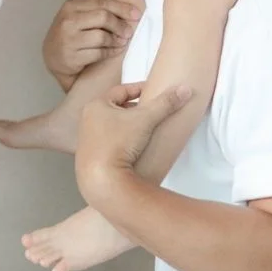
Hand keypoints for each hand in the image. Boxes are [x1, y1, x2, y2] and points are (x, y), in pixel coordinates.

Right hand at [43, 0, 140, 88]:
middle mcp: (68, 20)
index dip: (122, 8)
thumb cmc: (71, 31)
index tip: (136, 14)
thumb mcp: (79, 12)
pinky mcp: (72, 57)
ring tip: (122, 41)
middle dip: (120, 25)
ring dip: (116, 40)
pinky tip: (114, 50)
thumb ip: (98, 2)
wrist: (53, 56)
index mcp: (71, 5)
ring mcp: (69, 39)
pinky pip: (98, 53)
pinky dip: (110, 52)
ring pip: (102, 37)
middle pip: (103, 18)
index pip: (102, 3)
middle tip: (129, 32)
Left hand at [75, 82, 192, 196]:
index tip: (152, 91)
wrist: (102, 181)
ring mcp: (88, 141)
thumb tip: (183, 90)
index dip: (138, 89)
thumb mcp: (145, 119)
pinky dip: (122, 143)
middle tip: (151, 112)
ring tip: (145, 131)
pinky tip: (134, 149)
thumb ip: (165, 103)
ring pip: (112, 127)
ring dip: (127, 127)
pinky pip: (109, 145)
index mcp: (96, 106)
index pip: (121, 91)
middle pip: (115, 109)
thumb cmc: (118, 144)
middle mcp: (88, 121)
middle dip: (133, 109)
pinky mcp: (91, 159)